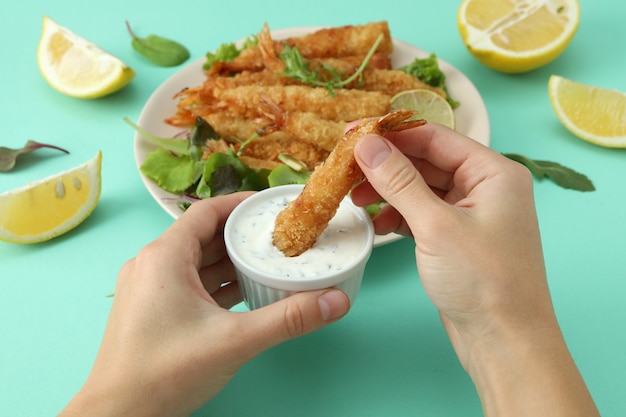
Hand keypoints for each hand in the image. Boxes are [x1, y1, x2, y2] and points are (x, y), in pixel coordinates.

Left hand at [59, 192, 349, 416]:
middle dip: (241, 236)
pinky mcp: (152, 311)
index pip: (207, 212)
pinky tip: (245, 292)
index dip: (240, 205)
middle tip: (278, 237)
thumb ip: (288, 319)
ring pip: (197, 262)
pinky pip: (190, 284)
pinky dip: (218, 284)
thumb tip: (336, 301)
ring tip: (268, 262)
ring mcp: (150, 289)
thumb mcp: (234, 341)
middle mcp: (152, 265)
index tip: (272, 207)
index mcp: (164, 257)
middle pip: (204, 236)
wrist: (117, 416)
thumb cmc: (165, 372)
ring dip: (231, 261)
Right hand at [351, 122, 598, 416]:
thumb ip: (400, 182)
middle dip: (385, 166)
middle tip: (345, 168)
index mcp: (494, 172)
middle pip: (426, 162)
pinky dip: (398, 217)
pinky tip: (378, 225)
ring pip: (420, 189)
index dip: (391, 134)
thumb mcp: (436, 226)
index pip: (435, 138)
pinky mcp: (456, 239)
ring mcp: (470, 214)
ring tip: (355, 199)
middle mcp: (485, 187)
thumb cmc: (483, 281)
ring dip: (387, 192)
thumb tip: (368, 145)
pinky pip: (422, 214)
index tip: (352, 134)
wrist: (504, 342)